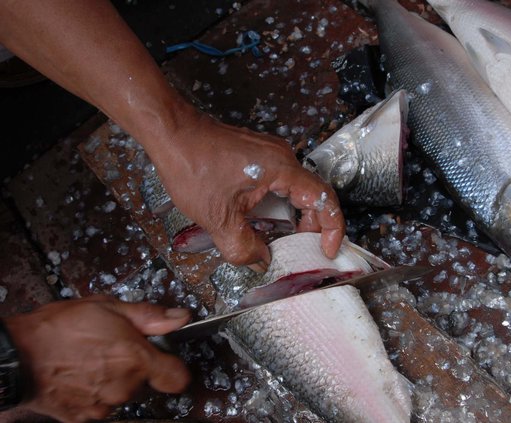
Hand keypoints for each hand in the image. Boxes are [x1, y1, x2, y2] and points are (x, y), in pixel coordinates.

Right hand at [4, 296, 190, 422]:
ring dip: (115, 380)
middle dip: (136, 366)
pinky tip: (80, 375)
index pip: (177, 377)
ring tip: (92, 359)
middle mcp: (124, 387)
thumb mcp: (108, 307)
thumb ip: (149, 315)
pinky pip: (100, 405)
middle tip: (114, 347)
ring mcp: (104, 406)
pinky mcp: (84, 418)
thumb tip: (179, 317)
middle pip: (147, 382)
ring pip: (123, 393)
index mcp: (136, 359)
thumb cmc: (59, 329)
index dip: (174, 366)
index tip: (166, 357)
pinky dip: (95, 393)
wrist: (17, 357)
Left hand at [151, 108, 345, 267]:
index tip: (327, 250)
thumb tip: (260, 260)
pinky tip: (261, 220)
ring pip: (294, 189)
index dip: (333, 227)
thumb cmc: (193, 166)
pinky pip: (278, 182)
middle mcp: (282, 158)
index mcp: (282, 169)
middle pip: (313, 195)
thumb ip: (242, 247)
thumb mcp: (218, 218)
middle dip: (312, 226)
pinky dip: (278, 204)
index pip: (324, 198)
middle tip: (301, 250)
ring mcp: (269, 154)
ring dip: (292, 216)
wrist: (170, 131)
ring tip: (280, 240)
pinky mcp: (256, 155)